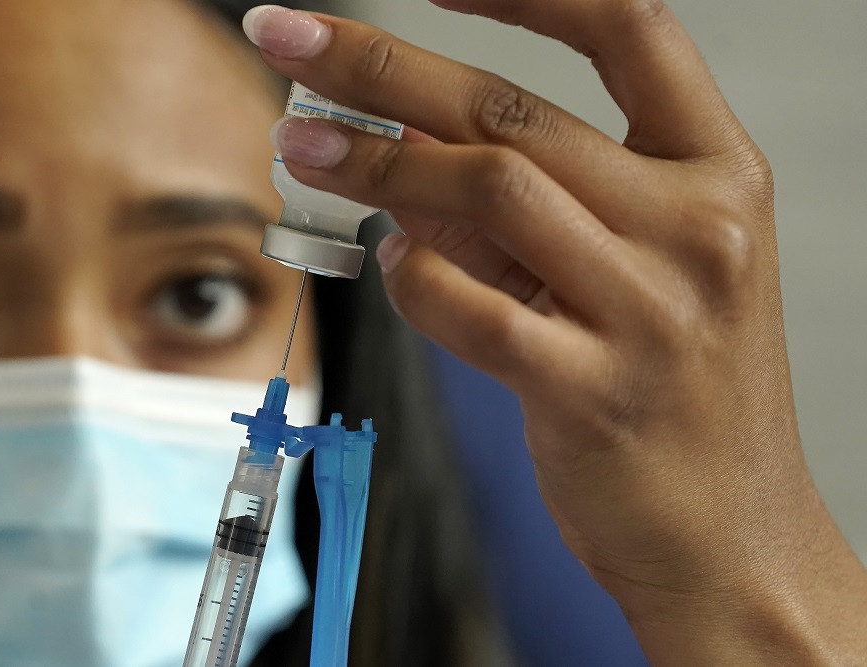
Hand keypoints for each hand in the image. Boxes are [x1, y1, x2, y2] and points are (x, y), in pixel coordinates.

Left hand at [244, 2, 866, 661]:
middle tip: (290, 38)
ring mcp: (650, 312)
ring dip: (372, 164)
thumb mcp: (634, 273)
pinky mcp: (592, 392)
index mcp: (719, 174)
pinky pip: (466, 307)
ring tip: (298, 146)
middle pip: (513, 111)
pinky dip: (408, 277)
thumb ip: (531, 206)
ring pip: (483, 192)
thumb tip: (405, 145)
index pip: (629, 27)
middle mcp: (695, 228)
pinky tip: (386, 265)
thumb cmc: (677, 392)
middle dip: (381, 66)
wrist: (729, 536)